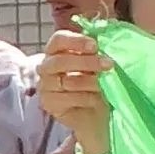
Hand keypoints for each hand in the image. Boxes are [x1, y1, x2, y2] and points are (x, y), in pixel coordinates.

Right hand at [37, 28, 114, 153]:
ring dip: (89, 81)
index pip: (59, 39)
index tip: (95, 45)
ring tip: (106, 83)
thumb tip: (109, 36)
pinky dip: (85, 97)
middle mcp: (47, 67)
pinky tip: (97, 98)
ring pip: (65, 80)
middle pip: (60, 61)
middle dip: (86, 62)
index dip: (75, 41)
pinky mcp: (48, 104)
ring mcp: (45, 86)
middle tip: (109, 64)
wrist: (99, 117)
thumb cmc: (100, 86)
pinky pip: (66, 98)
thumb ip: (100, 52)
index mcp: (57, 51)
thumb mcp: (101, 66)